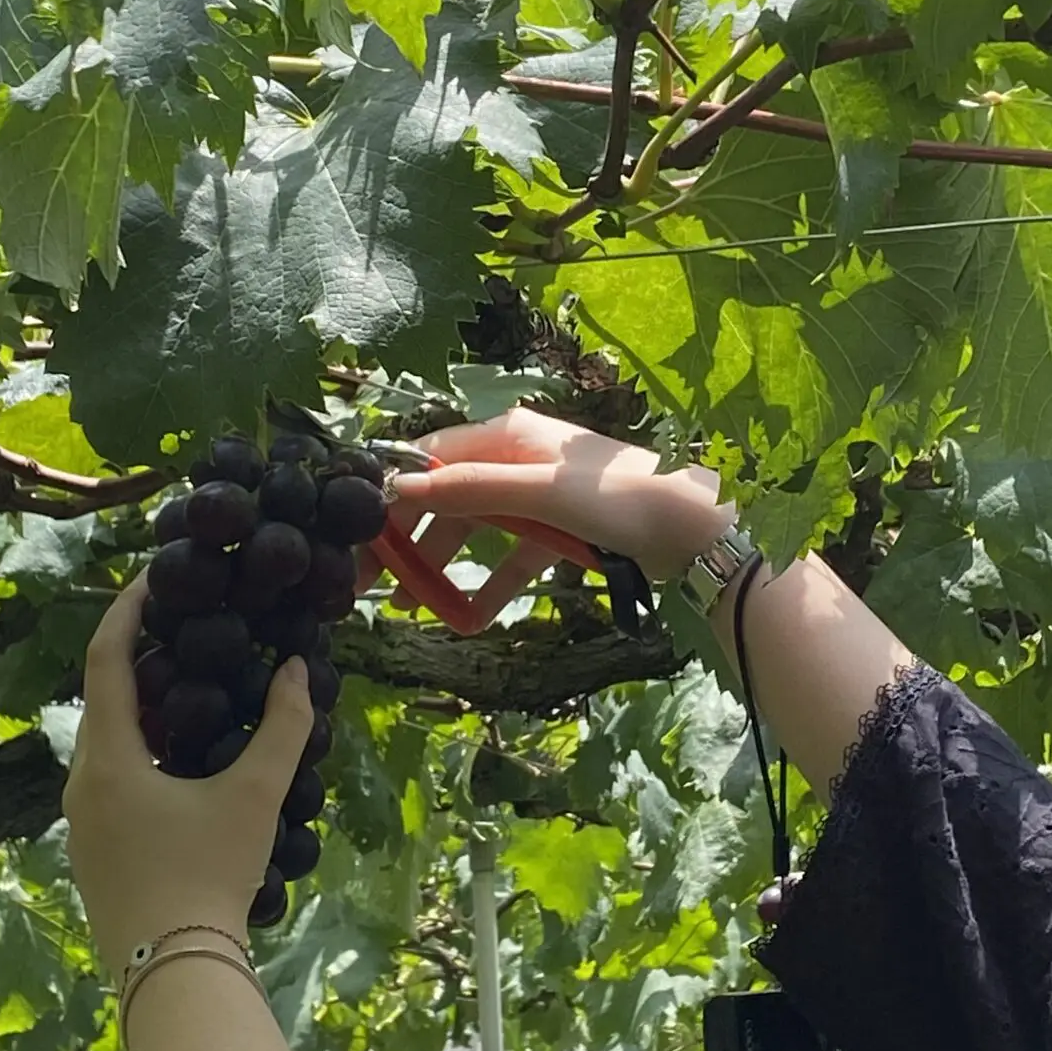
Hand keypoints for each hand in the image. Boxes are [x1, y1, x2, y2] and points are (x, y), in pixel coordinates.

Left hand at [65, 576, 314, 980]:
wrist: (173, 971)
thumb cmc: (210, 875)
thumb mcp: (254, 796)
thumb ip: (283, 727)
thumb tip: (298, 669)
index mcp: (108, 758)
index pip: (105, 658)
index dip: (127, 609)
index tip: (155, 576)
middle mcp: (80, 783)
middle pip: (104, 700)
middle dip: (142, 658)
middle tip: (187, 625)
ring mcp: (79, 823)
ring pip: (107, 744)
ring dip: (144, 710)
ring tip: (195, 687)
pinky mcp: (90, 853)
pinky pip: (110, 780)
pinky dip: (140, 752)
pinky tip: (184, 762)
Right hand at [375, 409, 735, 619]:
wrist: (696, 527)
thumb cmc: (615, 497)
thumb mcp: (536, 492)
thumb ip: (468, 490)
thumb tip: (397, 489)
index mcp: (506, 433)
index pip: (428, 457)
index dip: (390, 493)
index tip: (355, 534)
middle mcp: (516, 455)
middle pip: (446, 495)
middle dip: (408, 537)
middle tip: (368, 582)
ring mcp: (538, 493)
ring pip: (475, 528)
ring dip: (442, 565)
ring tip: (409, 606)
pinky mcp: (560, 528)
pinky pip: (512, 555)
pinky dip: (491, 583)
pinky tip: (471, 618)